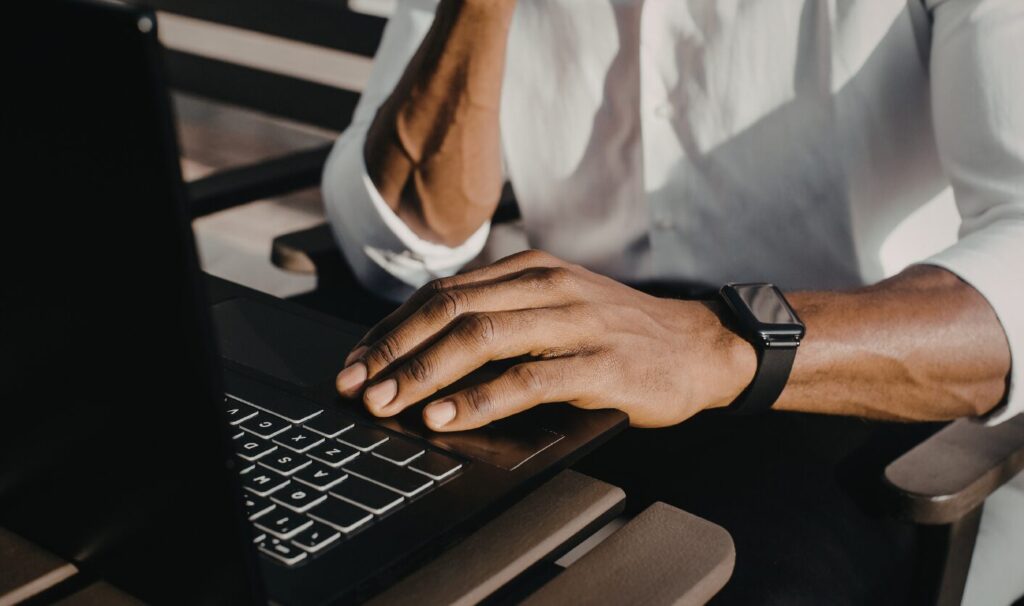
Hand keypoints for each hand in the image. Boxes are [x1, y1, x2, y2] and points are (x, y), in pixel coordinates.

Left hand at [336, 250, 755, 430]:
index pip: (444, 292)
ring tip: (387, 403)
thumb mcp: (558, 309)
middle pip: (450, 309)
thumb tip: (428, 352)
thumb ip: (504, 317)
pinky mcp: (599, 363)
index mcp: (531, 270)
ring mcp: (574, 322)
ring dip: (424, 373)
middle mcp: (547, 286)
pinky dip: (479, 400)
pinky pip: (527, 380)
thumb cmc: (620, 335)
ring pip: (480, 338)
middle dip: (393, 349)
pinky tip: (447, 418)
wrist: (700, 346)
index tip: (357, 362)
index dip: (393, 328)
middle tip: (356, 385)